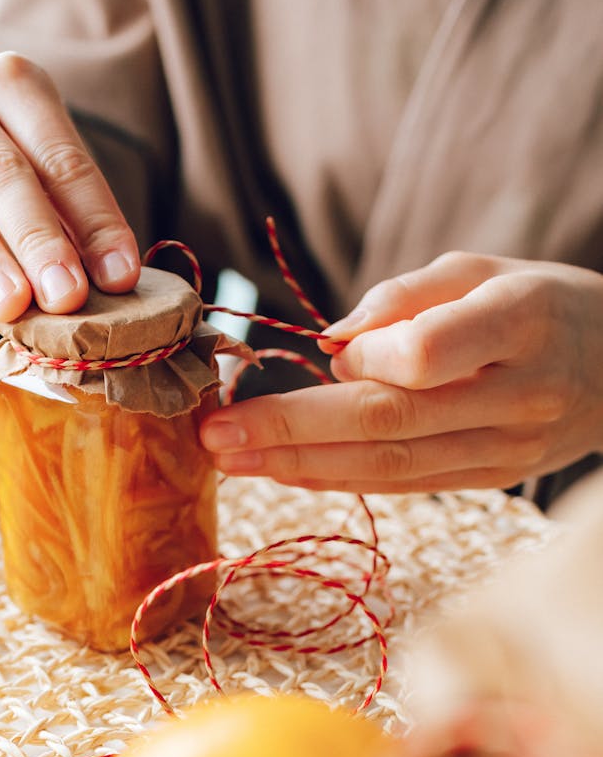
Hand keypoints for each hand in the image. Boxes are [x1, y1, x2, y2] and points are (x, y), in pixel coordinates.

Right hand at [0, 52, 139, 323]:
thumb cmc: (33, 161)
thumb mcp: (62, 168)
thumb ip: (82, 217)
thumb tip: (111, 279)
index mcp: (13, 83)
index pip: (61, 159)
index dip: (95, 221)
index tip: (120, 276)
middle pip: (1, 176)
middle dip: (38, 241)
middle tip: (66, 295)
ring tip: (17, 308)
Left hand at [201, 252, 602, 492]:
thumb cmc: (542, 306)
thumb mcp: (487, 269)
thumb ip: (408, 298)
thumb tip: (333, 345)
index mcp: (521, 323)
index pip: (428, 354)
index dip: (367, 358)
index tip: (330, 353)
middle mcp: (515, 395)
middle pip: (389, 421)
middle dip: (290, 429)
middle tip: (215, 433)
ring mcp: (505, 449)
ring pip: (389, 467)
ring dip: (299, 464)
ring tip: (229, 458)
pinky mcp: (489, 479)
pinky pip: (403, 487)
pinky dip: (337, 480)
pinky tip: (284, 473)